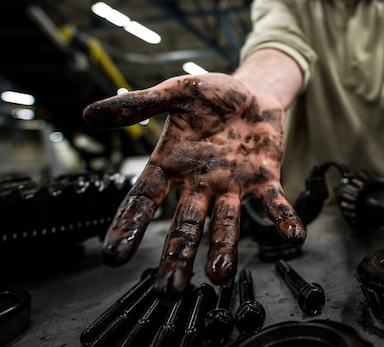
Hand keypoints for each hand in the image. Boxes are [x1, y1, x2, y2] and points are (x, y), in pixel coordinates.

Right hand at [83, 74, 304, 302]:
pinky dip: (283, 218)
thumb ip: (140, 103)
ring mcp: (233, 184)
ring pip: (226, 222)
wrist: (251, 91)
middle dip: (177, 256)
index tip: (113, 255)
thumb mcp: (175, 93)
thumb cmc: (210, 96)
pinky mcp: (264, 178)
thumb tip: (90, 113)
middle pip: (185, 225)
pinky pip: (274, 202)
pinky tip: (292, 236)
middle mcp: (200, 182)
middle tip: (169, 291)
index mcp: (172, 163)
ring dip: (224, 247)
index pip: (145, 199)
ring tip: (220, 274)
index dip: (129, 224)